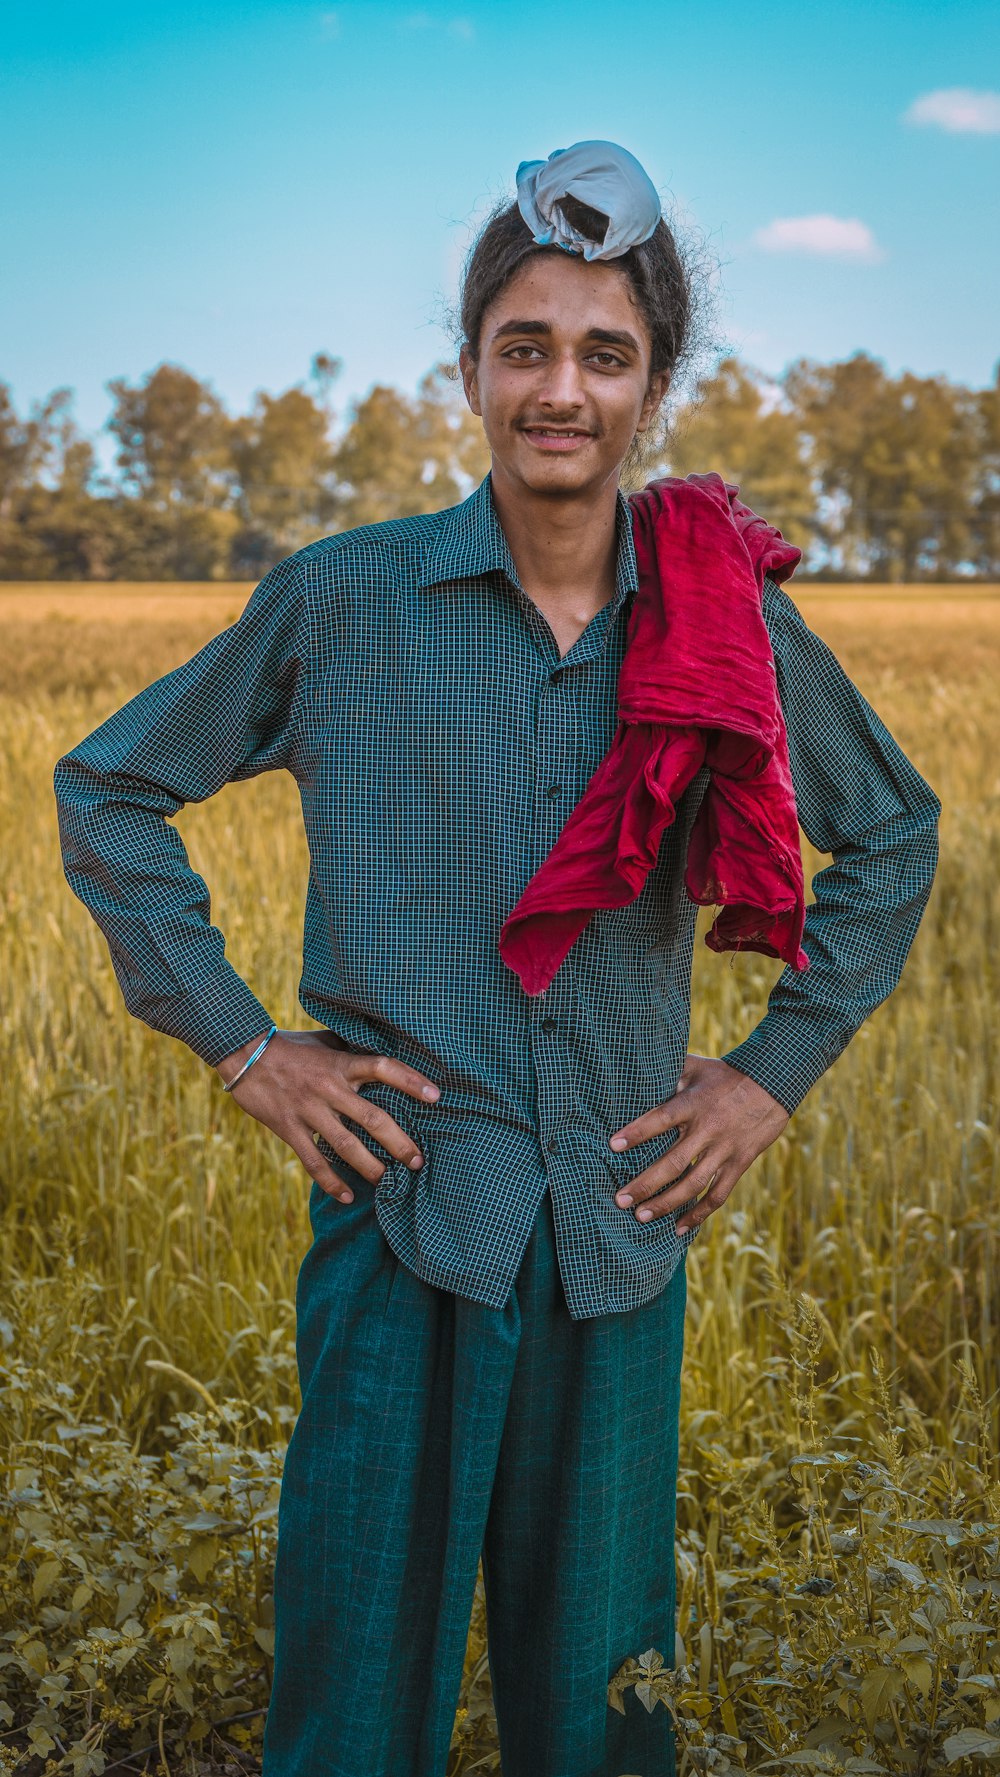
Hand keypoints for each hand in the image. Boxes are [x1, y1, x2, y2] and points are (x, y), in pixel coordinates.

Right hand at [216, 1028, 439, 1202]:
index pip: (382, 1067)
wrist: (243, 1054)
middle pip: (373, 1117)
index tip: (436, 1097)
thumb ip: (350, 1051)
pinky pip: (313, 1161)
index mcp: (340, 1063)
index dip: (411, 1080)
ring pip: (346, 1145)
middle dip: (399, 1142)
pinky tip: (347, 1197)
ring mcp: (308, 1110)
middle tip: (418, 1161)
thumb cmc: (290, 1046)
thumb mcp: (324, 1041)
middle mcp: (329, 1087)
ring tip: (389, 1182)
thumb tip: (382, 1053)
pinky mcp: (288, 1128)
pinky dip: (331, 1182)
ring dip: (371, 1167)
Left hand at [608, 1053, 788, 1233]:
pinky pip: (718, 1195)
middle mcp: (708, 1130)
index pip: (661, 1118)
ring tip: (641, 1217)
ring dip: (666, 1203)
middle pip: (673, 1162)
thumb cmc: (726, 1074)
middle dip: (645, 1184)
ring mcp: (724, 1150)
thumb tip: (637, 1069)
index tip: (613, 1145)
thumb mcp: (697, 1067)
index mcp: (693, 1104)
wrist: (772, 1084)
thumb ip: (668, 1070)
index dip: (638, 1132)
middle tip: (620, 1200)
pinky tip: (679, 1227)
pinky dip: (699, 1213)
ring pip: (693, 1184)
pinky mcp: (739, 1164)